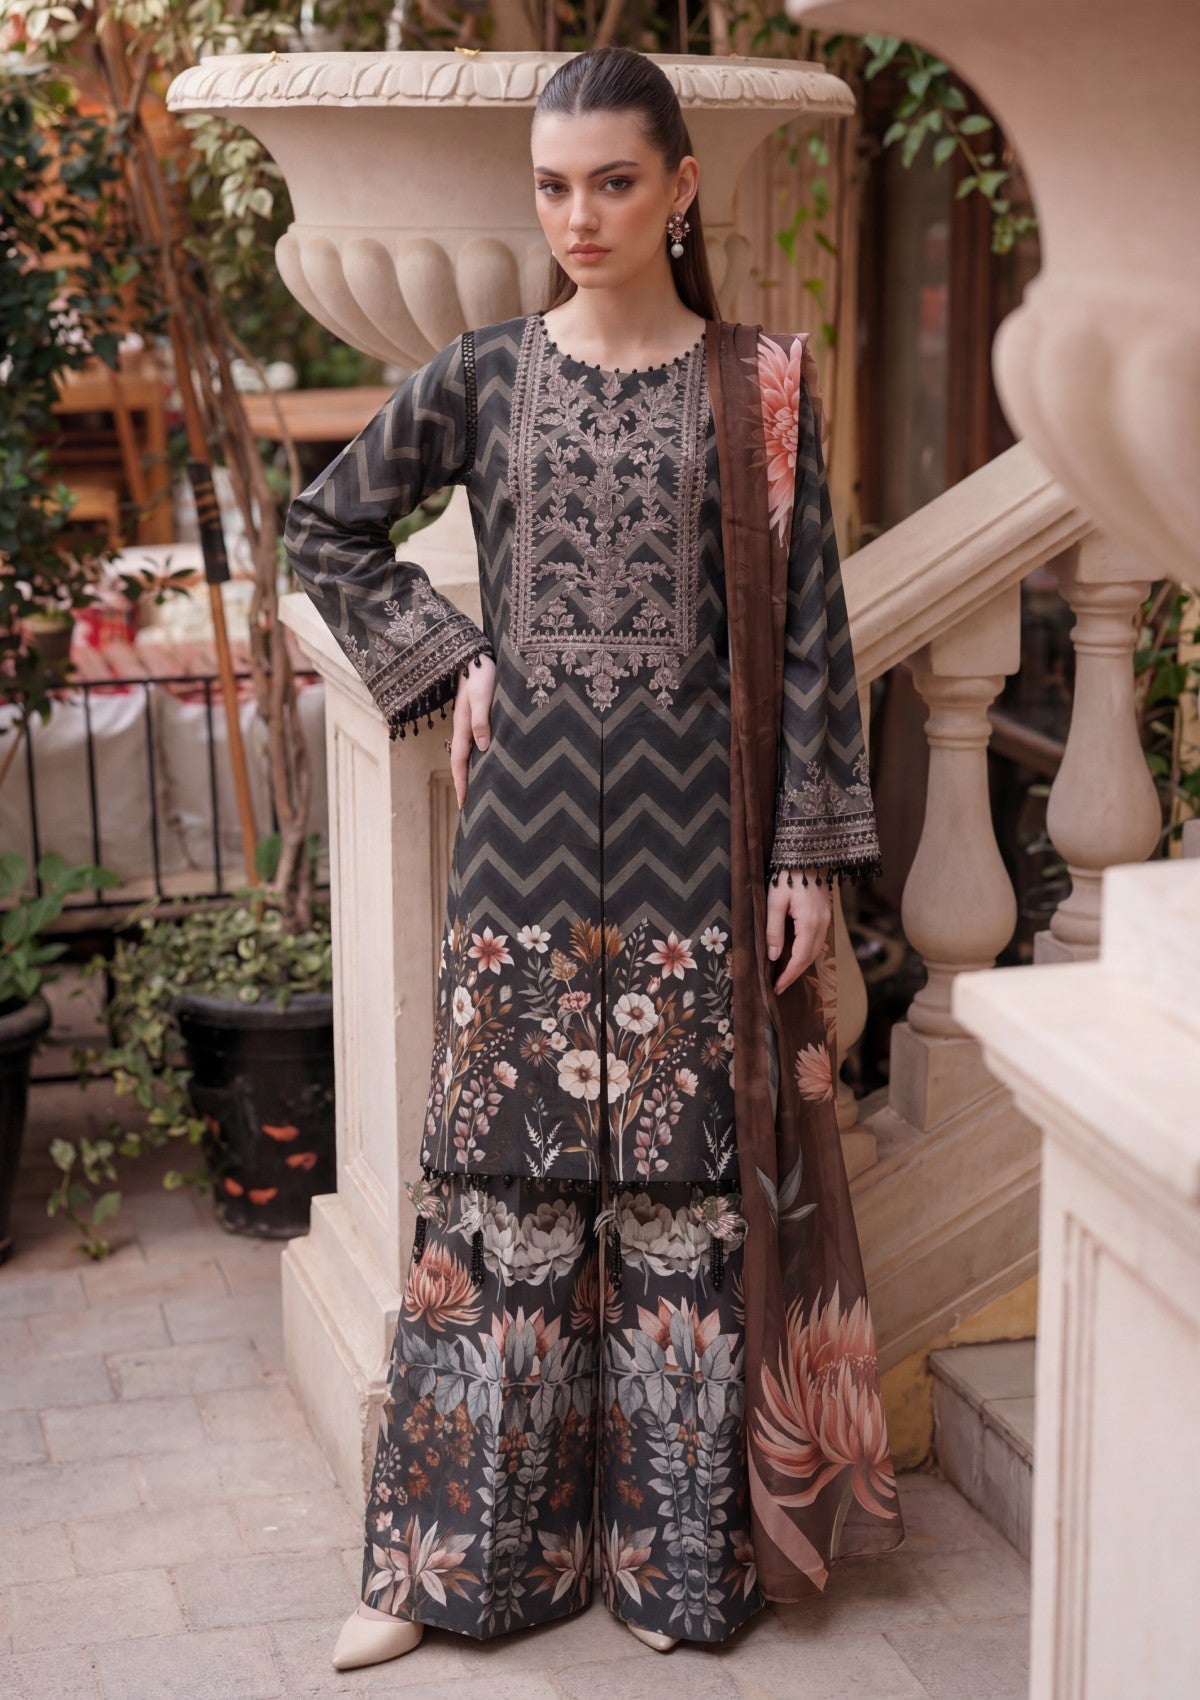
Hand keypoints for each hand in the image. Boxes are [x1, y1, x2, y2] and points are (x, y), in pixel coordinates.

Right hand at [450, 654, 494, 808]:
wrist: (476, 653)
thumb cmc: (482, 672)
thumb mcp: (483, 695)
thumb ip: (481, 719)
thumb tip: (483, 747)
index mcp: (463, 726)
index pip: (460, 762)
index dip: (462, 784)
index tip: (465, 805)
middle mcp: (465, 727)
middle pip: (462, 762)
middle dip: (465, 784)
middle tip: (470, 807)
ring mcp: (470, 722)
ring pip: (469, 754)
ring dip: (471, 773)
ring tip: (478, 790)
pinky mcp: (478, 716)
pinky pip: (475, 743)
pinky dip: (478, 758)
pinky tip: (486, 761)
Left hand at [765, 867, 832, 994]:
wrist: (806, 854)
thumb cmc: (786, 874)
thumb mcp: (774, 902)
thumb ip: (774, 930)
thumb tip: (773, 957)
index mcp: (810, 923)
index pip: (800, 957)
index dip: (788, 975)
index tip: (776, 988)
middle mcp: (823, 924)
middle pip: (810, 957)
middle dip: (794, 974)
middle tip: (778, 986)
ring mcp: (827, 919)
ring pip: (815, 949)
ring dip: (801, 963)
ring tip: (785, 974)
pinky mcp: (826, 914)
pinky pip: (818, 939)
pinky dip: (807, 951)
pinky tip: (795, 954)